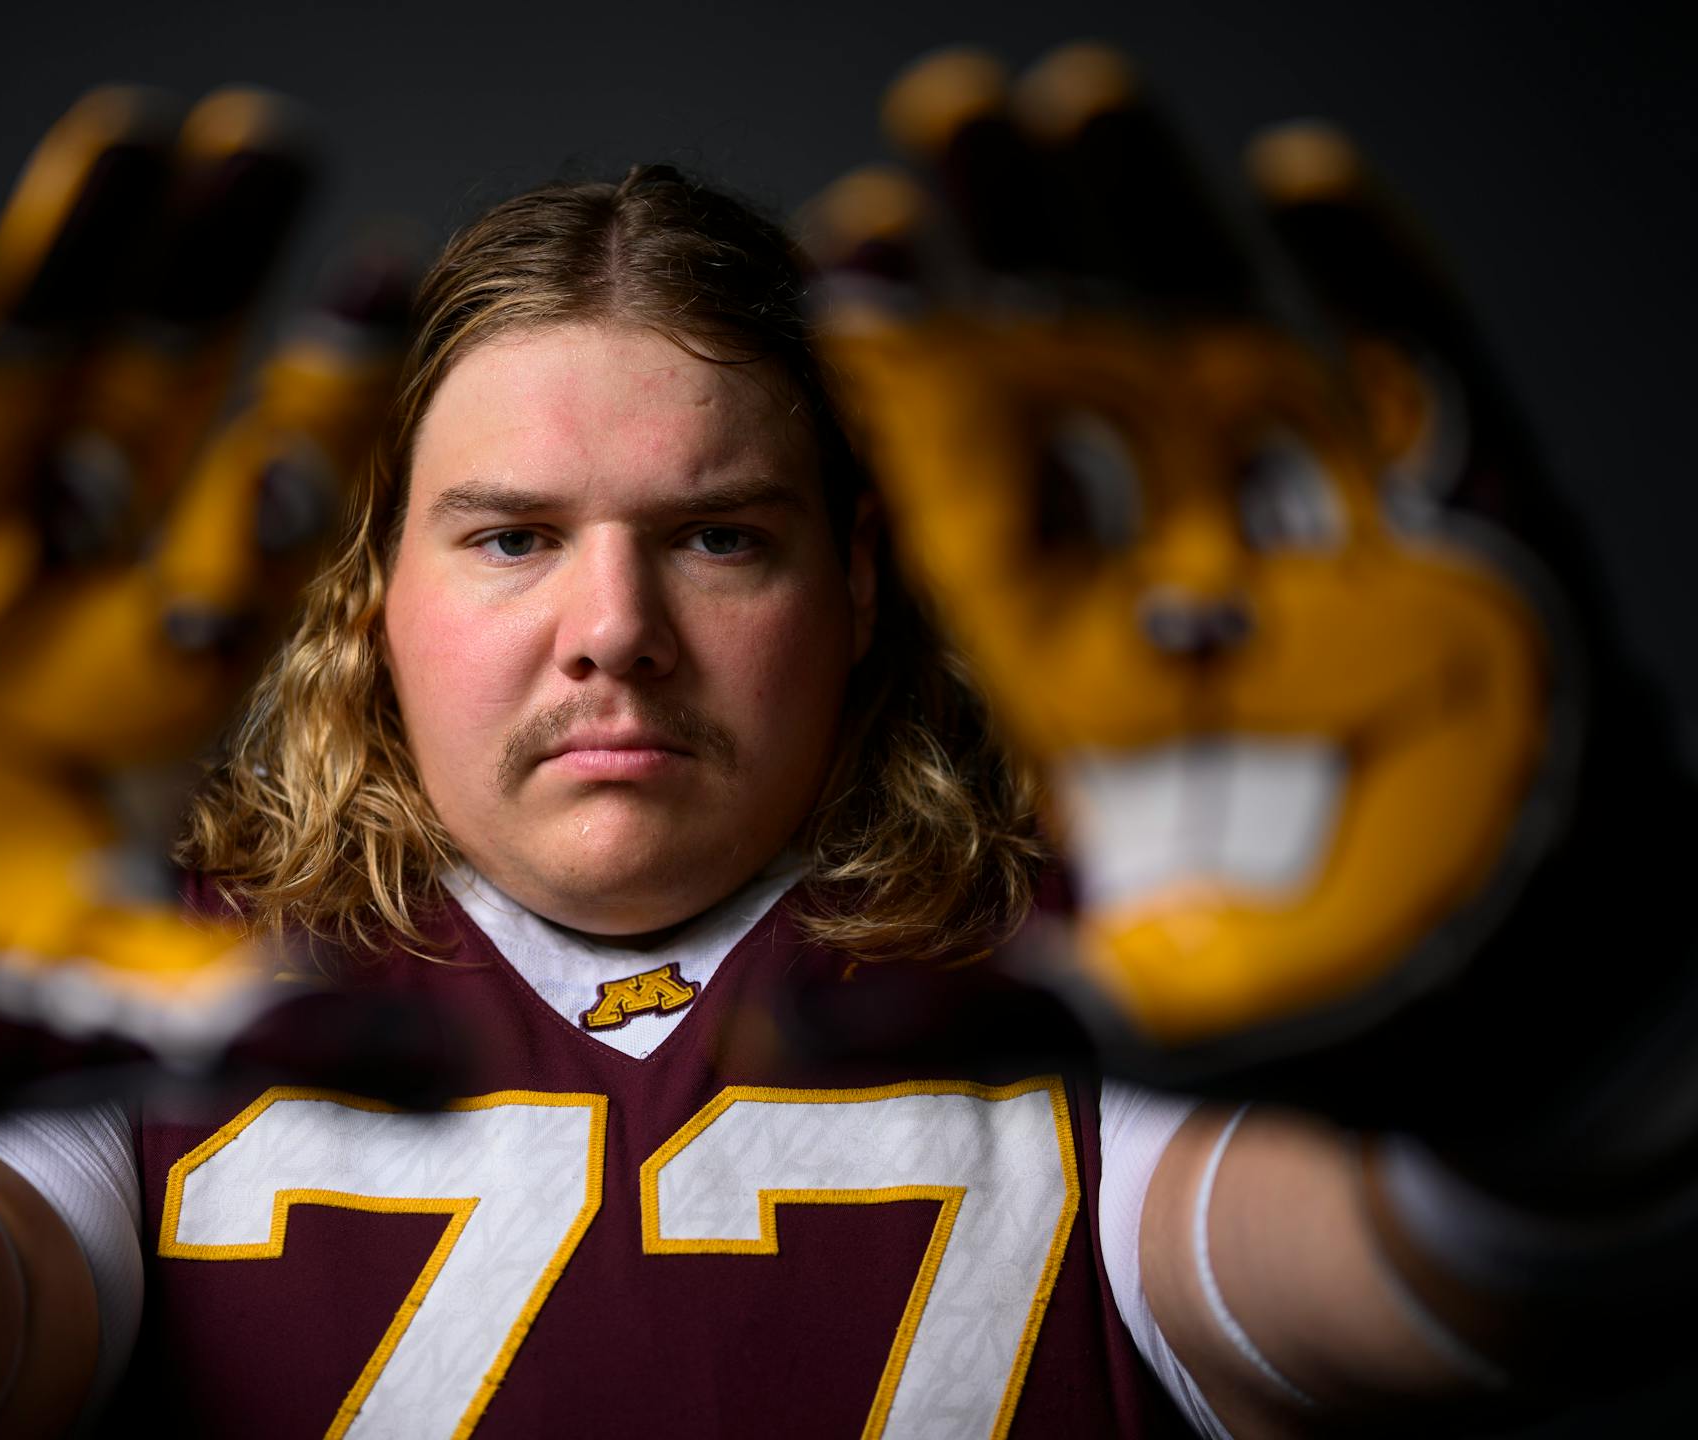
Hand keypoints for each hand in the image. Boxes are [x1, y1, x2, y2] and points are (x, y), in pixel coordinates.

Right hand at [0, 87, 446, 1159]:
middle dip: (200, 288)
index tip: (389, 304)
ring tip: (126, 140)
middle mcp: (50, 599)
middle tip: (273, 147)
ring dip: (59, 269)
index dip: (315, 415)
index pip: (249, 522)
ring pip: (1, 385)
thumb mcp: (119, 1013)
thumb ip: (275, 1018)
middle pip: (141, 414)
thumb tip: (453, 1072)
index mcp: (147, 683)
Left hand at [809, 46, 1692, 1170]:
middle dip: (1010, 247)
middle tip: (933, 119)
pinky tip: (1296, 177)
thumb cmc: (1326, 993)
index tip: (837, 261)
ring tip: (1069, 98)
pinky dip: (1371, 280)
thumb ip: (988, 992)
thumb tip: (809, 1030)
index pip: (977, 491)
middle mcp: (1189, 571)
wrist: (1508, 996)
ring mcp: (1322, 535)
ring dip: (1153, 222)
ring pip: (1225, 341)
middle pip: (1082, 378)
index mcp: (1088, 658)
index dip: (908, 376)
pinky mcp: (1464, 528)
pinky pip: (1418, 380)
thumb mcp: (1139, 994)